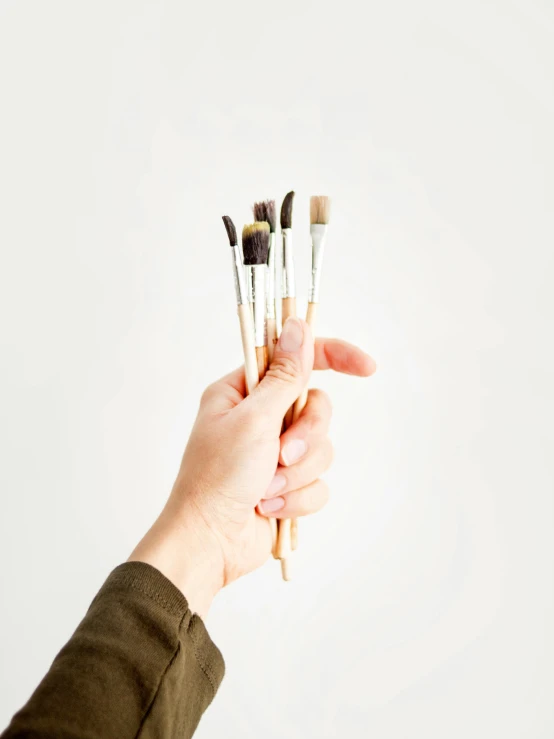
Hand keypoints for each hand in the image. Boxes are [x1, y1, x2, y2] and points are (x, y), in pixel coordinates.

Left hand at [129, 318, 375, 615]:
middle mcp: (261, 417)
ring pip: (322, 449)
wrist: (210, 543)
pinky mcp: (288, 484)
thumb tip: (297, 325)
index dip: (335, 357)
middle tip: (282, 455)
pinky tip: (268, 508)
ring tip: (266, 490)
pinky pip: (318, 483)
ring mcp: (275, 452)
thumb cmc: (217, 478)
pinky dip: (296, 498)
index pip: (297, 359)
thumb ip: (284, 375)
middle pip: (317, 408)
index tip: (367, 367)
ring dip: (296, 474)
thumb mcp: (254, 419)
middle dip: (305, 437)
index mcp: (243, 392)